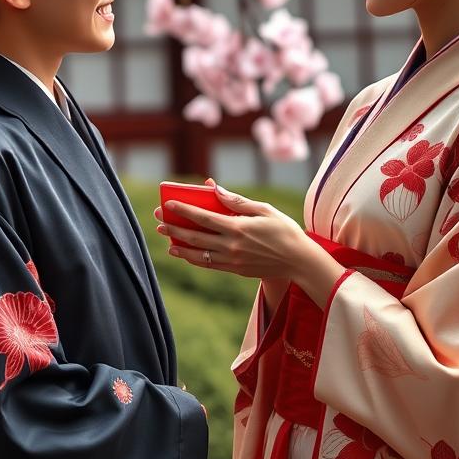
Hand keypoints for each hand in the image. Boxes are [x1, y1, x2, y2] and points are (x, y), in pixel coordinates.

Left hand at [153, 179, 310, 281]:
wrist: (298, 260)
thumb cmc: (284, 230)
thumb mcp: (264, 209)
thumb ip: (237, 201)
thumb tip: (215, 189)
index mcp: (238, 228)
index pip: (203, 218)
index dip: (184, 210)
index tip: (168, 205)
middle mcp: (232, 246)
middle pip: (196, 237)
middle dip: (175, 229)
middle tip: (159, 223)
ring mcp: (232, 261)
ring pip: (199, 255)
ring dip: (181, 248)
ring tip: (168, 243)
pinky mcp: (235, 270)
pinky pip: (209, 265)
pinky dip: (195, 259)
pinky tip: (186, 254)